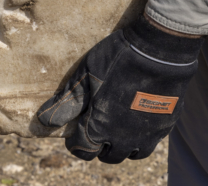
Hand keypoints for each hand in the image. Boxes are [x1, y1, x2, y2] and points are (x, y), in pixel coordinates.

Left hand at [37, 15, 202, 163]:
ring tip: (117, 129)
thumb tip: (43, 121)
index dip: (76, 143)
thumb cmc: (117, 59)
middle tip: (96, 128)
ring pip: (131, 154)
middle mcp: (123, 138)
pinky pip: (150, 142)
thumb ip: (67, 102)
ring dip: (121, 146)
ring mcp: (146, 134)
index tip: (76, 132)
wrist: (159, 50)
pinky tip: (137, 121)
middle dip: (98, 146)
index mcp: (99, 127)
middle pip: (108, 156)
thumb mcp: (85, 76)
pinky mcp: (164, 126)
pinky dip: (141, 138)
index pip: (82, 150)